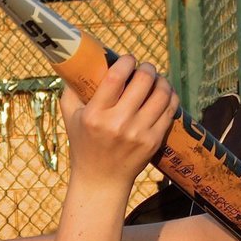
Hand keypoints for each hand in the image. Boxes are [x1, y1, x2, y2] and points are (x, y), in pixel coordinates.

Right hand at [60, 56, 178, 187]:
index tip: (128, 60)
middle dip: (147, 68)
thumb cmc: (83, 145)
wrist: (101, 180)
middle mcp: (118, 124)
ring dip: (161, 81)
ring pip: (162, 93)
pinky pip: (170, 109)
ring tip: (155, 80)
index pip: (116, 77)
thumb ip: (71, 91)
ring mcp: (138, 133)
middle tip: (144, 69)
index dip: (127, 62)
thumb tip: (79, 64)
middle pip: (144, 81)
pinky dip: (169, 97)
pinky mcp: (153, 141)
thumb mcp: (70, 118)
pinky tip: (163, 95)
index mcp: (95, 116)